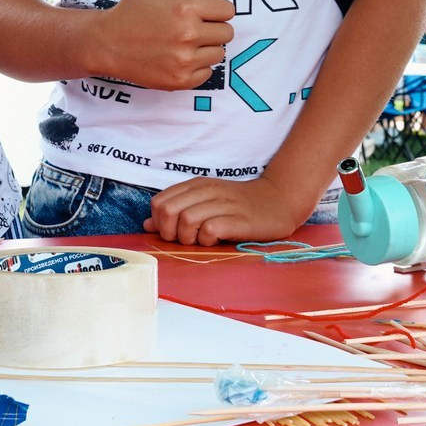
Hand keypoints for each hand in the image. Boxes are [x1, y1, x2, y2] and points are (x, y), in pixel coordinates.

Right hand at [89, 0, 234, 90]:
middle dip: (212, 29)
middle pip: (227, 33)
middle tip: (191, 27)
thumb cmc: (130, 9)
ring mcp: (184, 60)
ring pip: (219, 54)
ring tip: (184, 42)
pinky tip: (178, 57)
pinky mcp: (180, 80)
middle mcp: (187, 35)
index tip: (199, 11)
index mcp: (185, 8)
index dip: (215, 9)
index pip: (227, 10)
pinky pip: (207, 74)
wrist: (105, 44)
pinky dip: (197, 68)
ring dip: (206, 48)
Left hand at [147, 173, 313, 246]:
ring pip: (186, 221)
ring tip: (201, 240)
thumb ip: (176, 210)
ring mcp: (223, 204)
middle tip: (185, 239)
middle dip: (170, 232)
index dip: (160, 222)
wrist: (278, 201)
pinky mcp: (237, 220)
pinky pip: (209, 231)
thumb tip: (147, 224)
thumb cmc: (239, 205)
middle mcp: (207, 191)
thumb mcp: (205, 202)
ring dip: (188, 238)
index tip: (173, 232)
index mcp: (196, 185)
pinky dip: (207, 241)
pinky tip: (215, 241)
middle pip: (168, 211)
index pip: (159, 202)